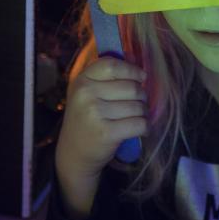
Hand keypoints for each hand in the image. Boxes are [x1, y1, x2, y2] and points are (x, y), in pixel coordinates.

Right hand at [55, 56, 148, 218]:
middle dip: (142, 96)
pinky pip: (139, 124)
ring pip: (138, 106)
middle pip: (132, 87)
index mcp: (82, 81)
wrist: (73, 154)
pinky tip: (140, 129)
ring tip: (137, 117)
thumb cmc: (86, 119)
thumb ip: (106, 79)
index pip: (112, 65)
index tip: (141, 77)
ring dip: (144, 112)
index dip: (132, 70)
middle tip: (138, 104)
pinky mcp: (106, 133)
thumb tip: (139, 70)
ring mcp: (95, 113)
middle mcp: (86, 94)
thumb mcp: (86, 94)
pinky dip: (145, 127)